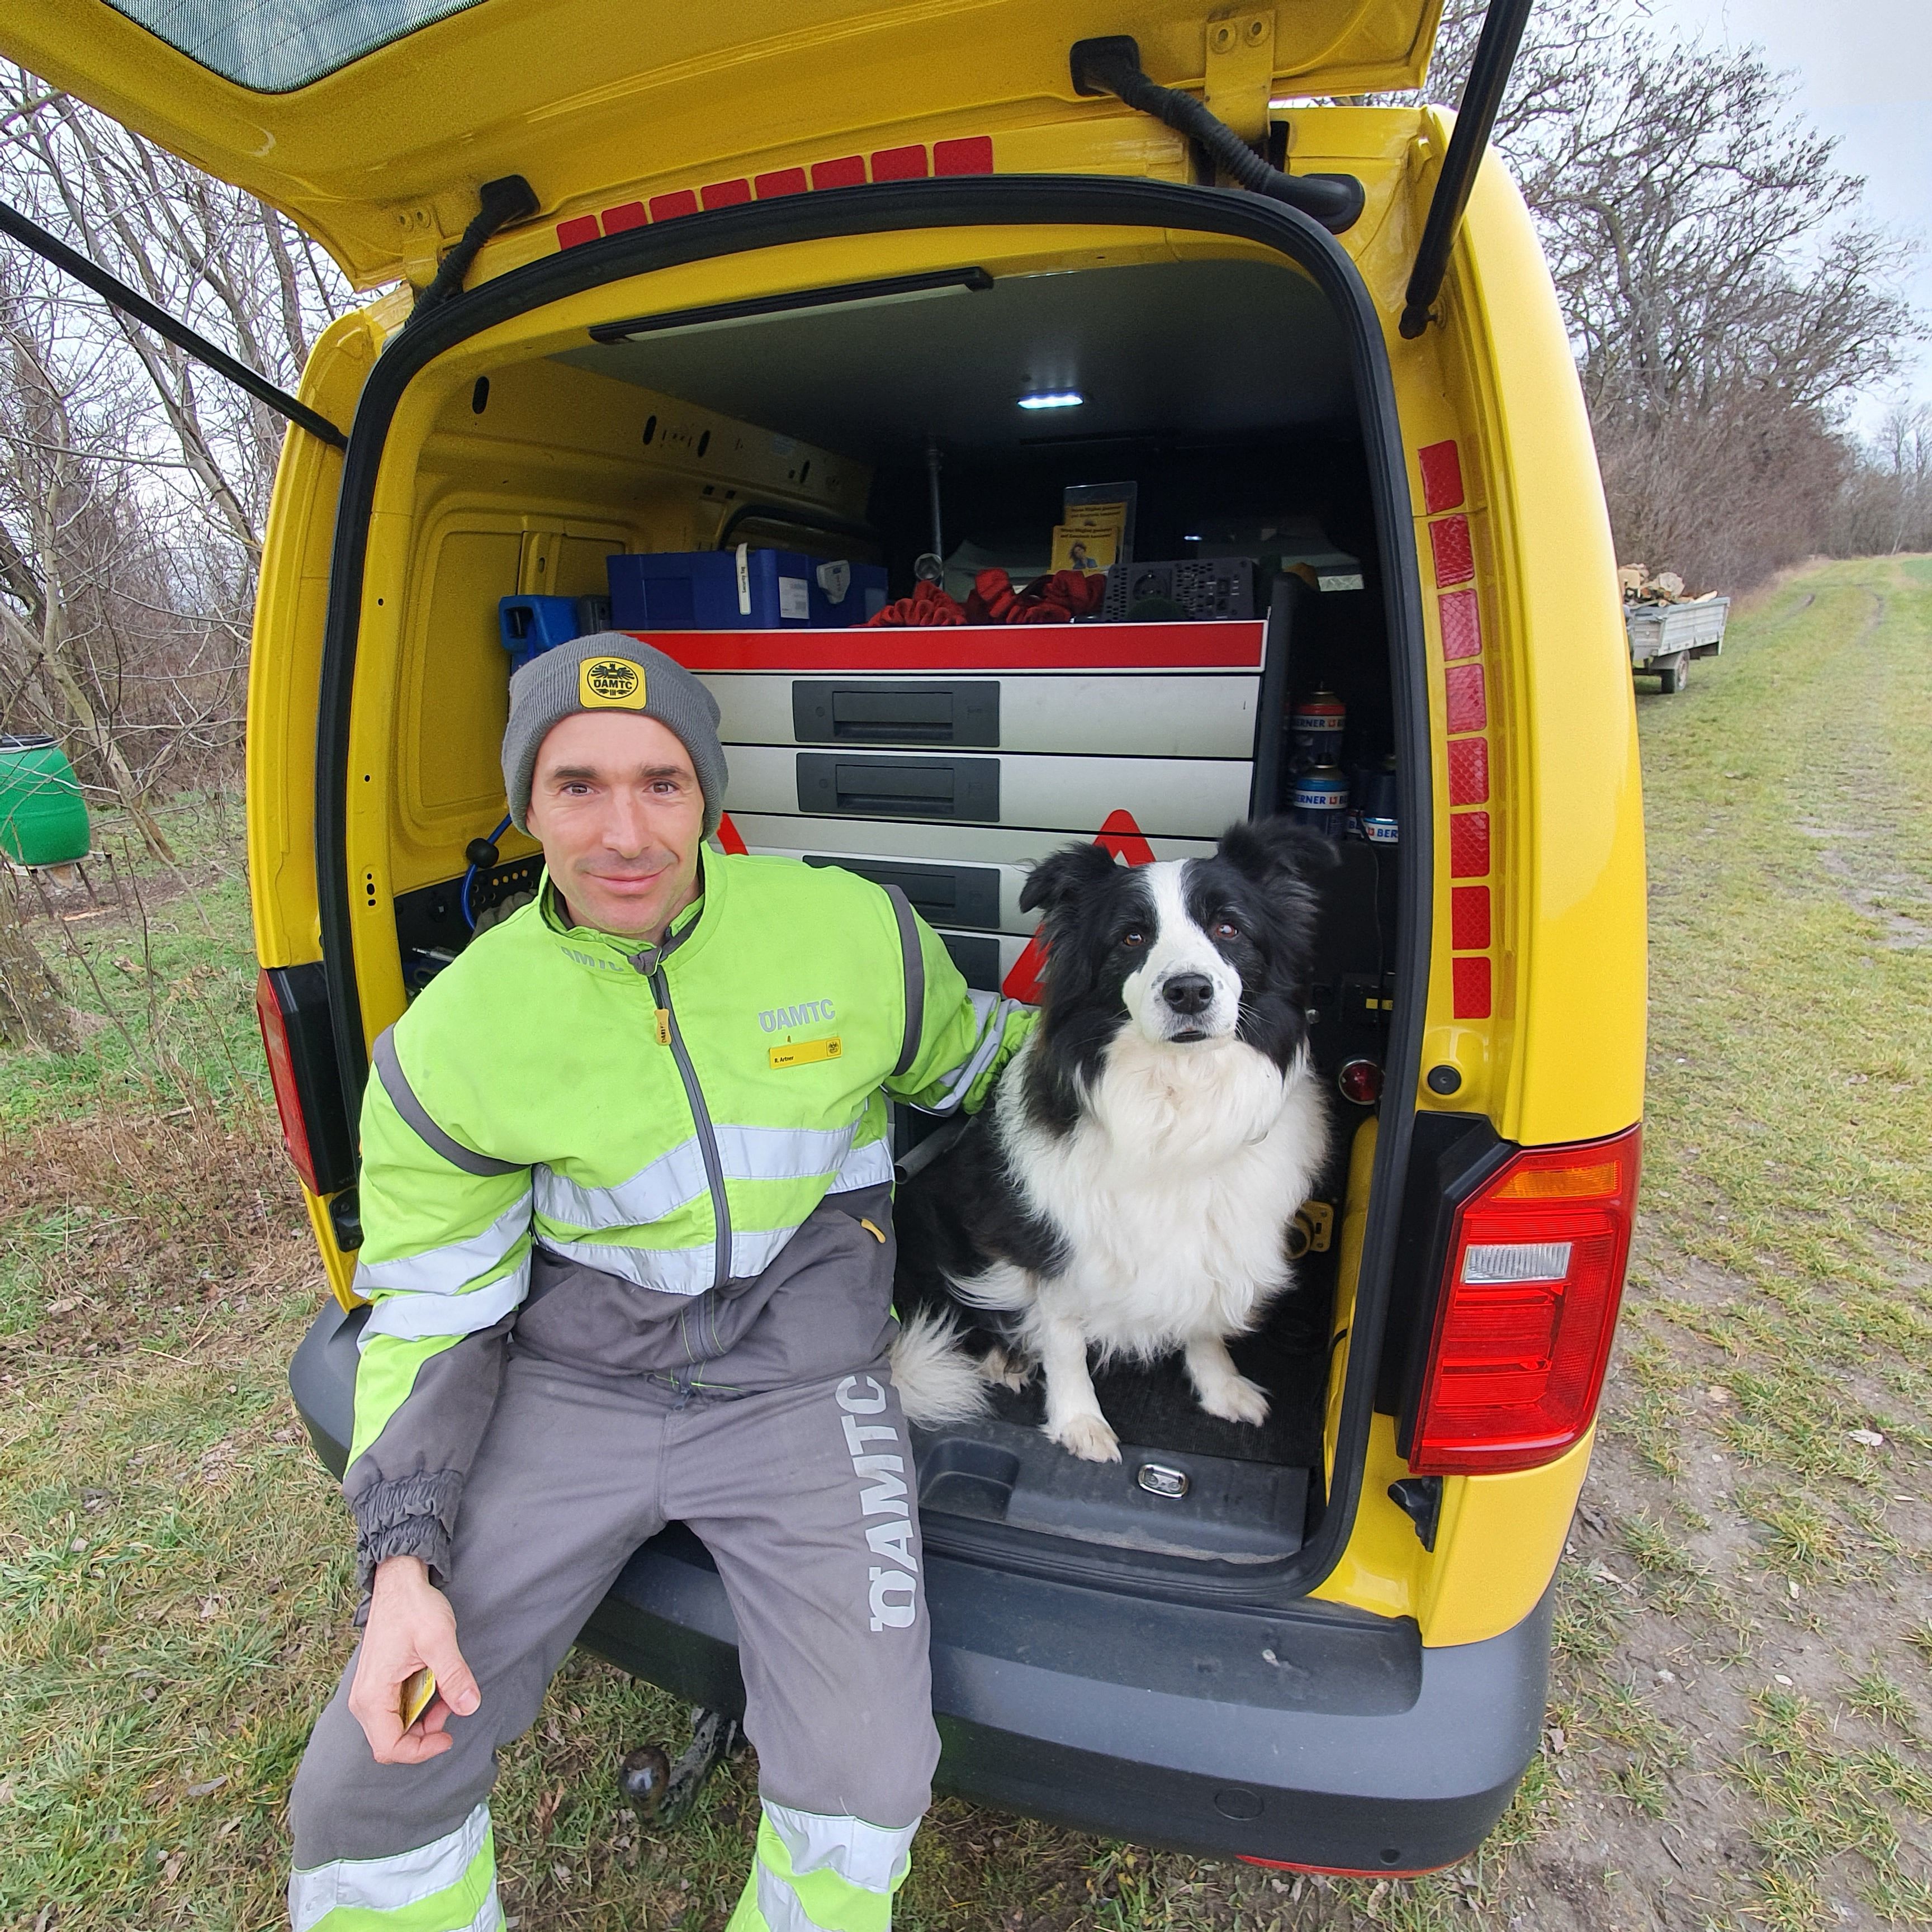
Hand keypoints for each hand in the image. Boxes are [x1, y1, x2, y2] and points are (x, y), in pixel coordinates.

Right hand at [348, 1554, 480, 1764]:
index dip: (420, 1750)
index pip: (389, 1748)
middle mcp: (363, 1699)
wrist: (398, 1581)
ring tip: (447, 1691)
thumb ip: (453, 1675)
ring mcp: (369, 1692)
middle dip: (424, 1734)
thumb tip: (470, 1706)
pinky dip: (418, 1705)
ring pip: (394, 1727)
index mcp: (372, 1695)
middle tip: (450, 1706)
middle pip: (391, 1742)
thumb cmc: (414, 1607)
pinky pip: (395, 1710)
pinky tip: (436, 1684)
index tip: (448, 1735)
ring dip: (423, 1719)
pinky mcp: (377, 1683)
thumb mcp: (439, 1639)